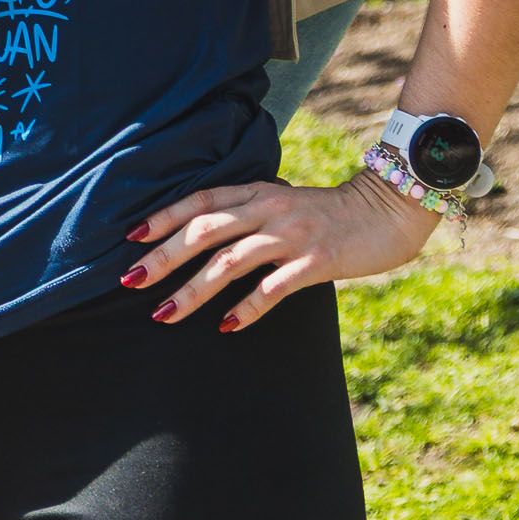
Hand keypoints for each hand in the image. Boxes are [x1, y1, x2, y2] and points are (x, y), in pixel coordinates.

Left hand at [121, 169, 439, 330]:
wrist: (388, 210)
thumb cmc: (329, 212)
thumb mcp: (283, 202)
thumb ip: (249, 213)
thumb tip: (204, 235)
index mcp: (257, 192)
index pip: (199, 201)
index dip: (163, 218)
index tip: (131, 238)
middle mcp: (268, 210)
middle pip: (204, 231)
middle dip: (164, 257)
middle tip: (131, 280)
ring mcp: (291, 236)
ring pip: (230, 261)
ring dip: (193, 289)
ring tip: (165, 313)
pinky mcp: (316, 261)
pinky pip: (272, 288)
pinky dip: (246, 308)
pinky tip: (225, 327)